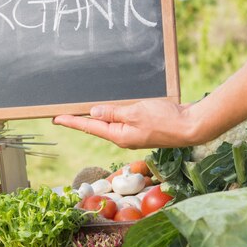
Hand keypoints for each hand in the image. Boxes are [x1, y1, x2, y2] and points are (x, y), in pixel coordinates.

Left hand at [53, 99, 196, 148]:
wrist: (191, 126)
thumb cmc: (166, 120)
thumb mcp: (135, 112)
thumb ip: (113, 112)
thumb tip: (94, 113)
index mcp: (119, 135)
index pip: (89, 127)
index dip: (72, 121)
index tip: (56, 118)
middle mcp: (124, 137)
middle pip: (97, 127)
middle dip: (80, 119)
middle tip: (63, 113)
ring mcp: (133, 134)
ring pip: (110, 123)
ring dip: (97, 116)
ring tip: (80, 110)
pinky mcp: (142, 128)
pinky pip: (122, 120)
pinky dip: (113, 113)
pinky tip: (109, 109)